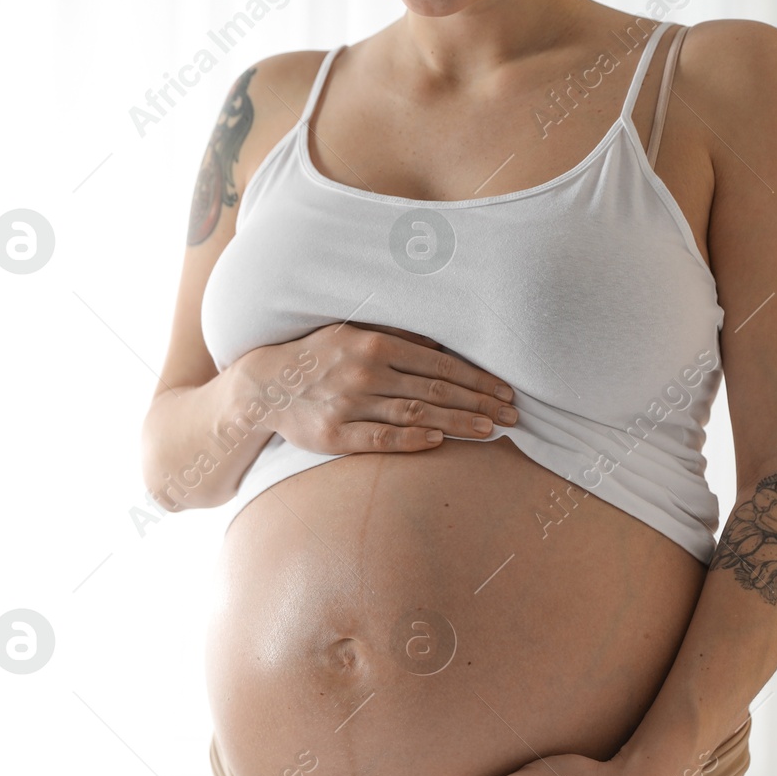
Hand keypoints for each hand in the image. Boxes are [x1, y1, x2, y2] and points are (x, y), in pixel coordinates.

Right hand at [246, 322, 516, 455]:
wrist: (264, 387)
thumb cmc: (316, 358)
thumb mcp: (352, 334)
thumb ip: (395, 338)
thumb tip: (440, 346)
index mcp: (374, 344)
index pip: (439, 364)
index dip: (476, 379)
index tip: (505, 392)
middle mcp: (365, 373)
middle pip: (434, 389)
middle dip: (478, 403)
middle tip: (512, 416)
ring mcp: (350, 405)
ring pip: (415, 414)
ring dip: (456, 422)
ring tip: (490, 430)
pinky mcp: (335, 435)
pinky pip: (380, 439)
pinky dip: (411, 439)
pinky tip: (438, 441)